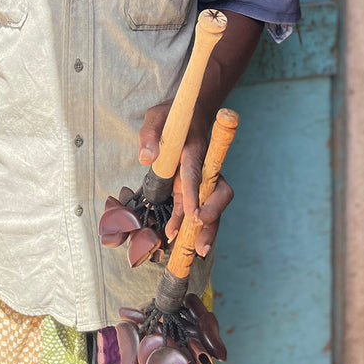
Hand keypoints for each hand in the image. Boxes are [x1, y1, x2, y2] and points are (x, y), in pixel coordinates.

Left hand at [138, 101, 233, 255]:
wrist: (190, 111)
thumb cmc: (172, 115)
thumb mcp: (156, 116)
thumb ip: (150, 134)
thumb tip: (146, 157)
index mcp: (194, 149)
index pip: (196, 174)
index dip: (195, 197)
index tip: (194, 217)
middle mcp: (204, 165)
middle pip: (218, 194)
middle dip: (212, 219)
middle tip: (201, 243)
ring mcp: (204, 177)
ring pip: (213, 205)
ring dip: (208, 229)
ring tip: (196, 252)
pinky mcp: (198, 185)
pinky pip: (199, 207)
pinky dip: (193, 225)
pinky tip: (183, 241)